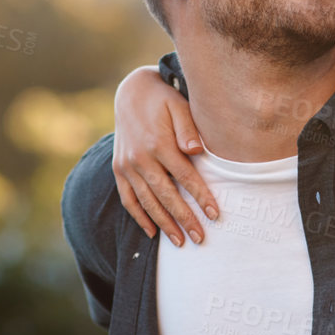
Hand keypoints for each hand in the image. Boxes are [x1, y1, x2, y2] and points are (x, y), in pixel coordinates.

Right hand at [110, 66, 216, 246]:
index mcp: (158, 143)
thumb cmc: (163, 99)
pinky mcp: (119, 169)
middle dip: (184, 218)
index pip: (185, 177)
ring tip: (180, 242)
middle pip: (166, 195)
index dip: (200, 197)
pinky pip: (128, 199)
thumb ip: (188, 128)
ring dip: (163, 224)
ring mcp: (126, 166)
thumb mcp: (178, 105)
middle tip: (200, 238)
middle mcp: (140, 158)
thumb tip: (196, 150)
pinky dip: (139, 216)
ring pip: (147, 202)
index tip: (215, 214)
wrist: (131, 92)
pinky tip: (152, 232)